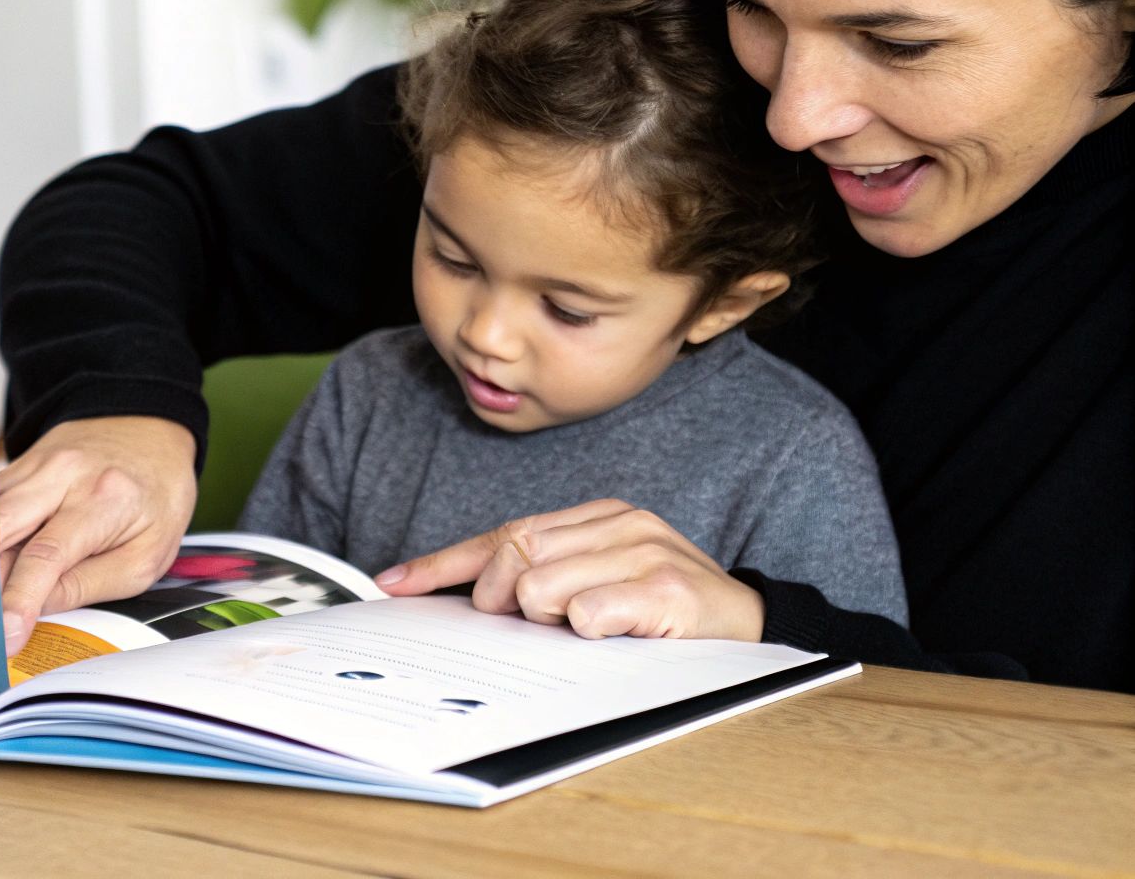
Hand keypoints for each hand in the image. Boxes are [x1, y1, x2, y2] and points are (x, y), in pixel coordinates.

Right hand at [0, 416, 197, 654]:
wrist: (147, 434)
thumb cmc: (155, 496)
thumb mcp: (147, 554)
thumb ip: (91, 584)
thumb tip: (38, 608)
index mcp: (105, 499)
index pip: (48, 555)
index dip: (21, 599)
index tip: (5, 634)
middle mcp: (63, 475)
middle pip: (1, 529)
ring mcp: (34, 467)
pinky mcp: (16, 468)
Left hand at [374, 499, 764, 640]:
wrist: (754, 629)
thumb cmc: (667, 614)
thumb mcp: (601, 584)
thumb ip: (544, 579)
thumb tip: (471, 600)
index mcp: (597, 517)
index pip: (502, 533)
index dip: (443, 562)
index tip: (394, 584)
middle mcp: (619, 523)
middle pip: (512, 554)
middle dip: (499, 599)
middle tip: (528, 625)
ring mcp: (645, 552)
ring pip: (539, 587)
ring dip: (549, 621)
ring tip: (589, 628)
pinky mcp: (668, 590)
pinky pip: (587, 612)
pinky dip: (586, 630)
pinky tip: (611, 633)